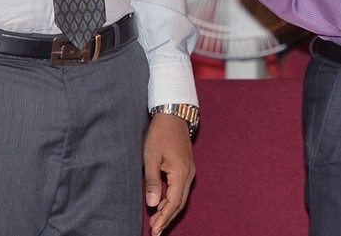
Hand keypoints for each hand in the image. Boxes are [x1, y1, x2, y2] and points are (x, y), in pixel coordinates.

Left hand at [144, 113, 195, 235]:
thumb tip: (153, 204)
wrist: (173, 116)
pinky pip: (181, 188)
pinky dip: (172, 199)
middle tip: (155, 231)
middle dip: (167, 217)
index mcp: (181, 172)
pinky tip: (162, 203)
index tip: (155, 229)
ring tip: (156, 221)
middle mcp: (189, 173)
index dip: (164, 217)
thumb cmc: (160, 134)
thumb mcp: (151, 157)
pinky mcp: (187, 167)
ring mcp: (190, 170)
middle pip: (180, 202)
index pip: (174, 201)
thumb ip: (152, 181)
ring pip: (181, 196)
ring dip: (170, 210)